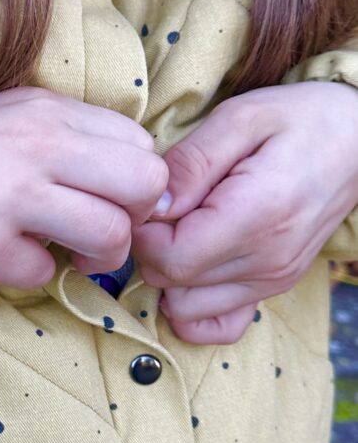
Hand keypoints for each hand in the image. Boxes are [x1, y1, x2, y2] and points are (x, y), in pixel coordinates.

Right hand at [0, 85, 168, 287]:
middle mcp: (36, 145)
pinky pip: (47, 272)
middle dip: (135, 220)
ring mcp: (10, 195)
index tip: (112, 201)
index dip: (140, 184)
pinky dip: (32, 272)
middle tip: (103, 233)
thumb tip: (146, 181)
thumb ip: (76, 136)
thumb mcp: (15, 117)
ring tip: (68, 253)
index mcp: (49, 111)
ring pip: (111, 235)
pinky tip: (6, 256)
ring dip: (98, 258)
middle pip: (145, 186)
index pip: (144, 146)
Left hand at [131, 82, 357, 343]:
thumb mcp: (240, 117)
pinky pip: (219, 324)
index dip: (142, 231)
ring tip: (181, 230)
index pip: (168, 257)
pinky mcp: (275, 287)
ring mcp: (273, 280)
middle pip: (171, 283)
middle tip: (165, 209)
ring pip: (186, 308)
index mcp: (257, 215)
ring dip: (168, 275)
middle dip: (150, 249)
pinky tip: (194, 268)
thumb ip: (190, 163)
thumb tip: (151, 207)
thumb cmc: (300, 119)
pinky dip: (195, 306)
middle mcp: (267, 260)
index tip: (148, 200)